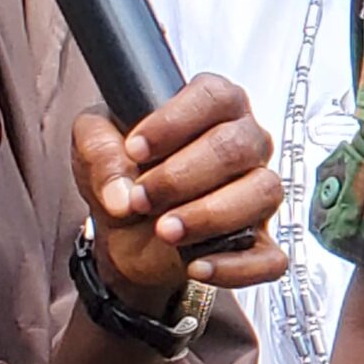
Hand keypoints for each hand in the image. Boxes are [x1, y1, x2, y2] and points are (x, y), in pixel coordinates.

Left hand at [74, 73, 283, 301]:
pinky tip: (196, 266)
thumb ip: (98, 151)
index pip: (215, 97)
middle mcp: (246, 144)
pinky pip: (269, 257)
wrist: (125, 230)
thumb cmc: (123, 174)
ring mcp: (258, 192)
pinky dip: (234, 267)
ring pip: (263, 192)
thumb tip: (122, 194)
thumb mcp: (93, 146)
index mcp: (214, 108)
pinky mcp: (259, 242)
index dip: (174, 123)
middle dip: (181, 177)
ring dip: (209, 215)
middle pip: (237, 146)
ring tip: (164, 230)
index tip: (135, 149)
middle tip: (141, 197)